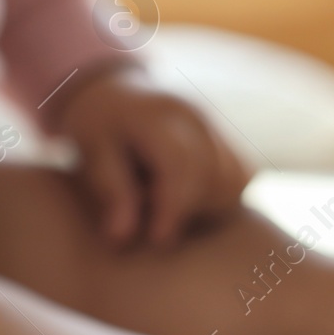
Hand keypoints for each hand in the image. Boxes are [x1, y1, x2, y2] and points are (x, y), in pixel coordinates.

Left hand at [58, 63, 252, 247]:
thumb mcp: (92, 153)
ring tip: (164, 201)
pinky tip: (186, 199)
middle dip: (187, 210)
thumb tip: (121, 239)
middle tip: (149, 217)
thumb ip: (111, 192)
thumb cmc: (99, 126)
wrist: (119, 94)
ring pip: (234, 181)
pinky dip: (219, 199)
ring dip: (205, 207)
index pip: (181, 164)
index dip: (174, 208)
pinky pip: (241, 179)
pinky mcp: (228, 141)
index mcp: (159, 115)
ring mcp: (218, 127)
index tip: (157, 241)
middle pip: (213, 176)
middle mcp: (198, 117)